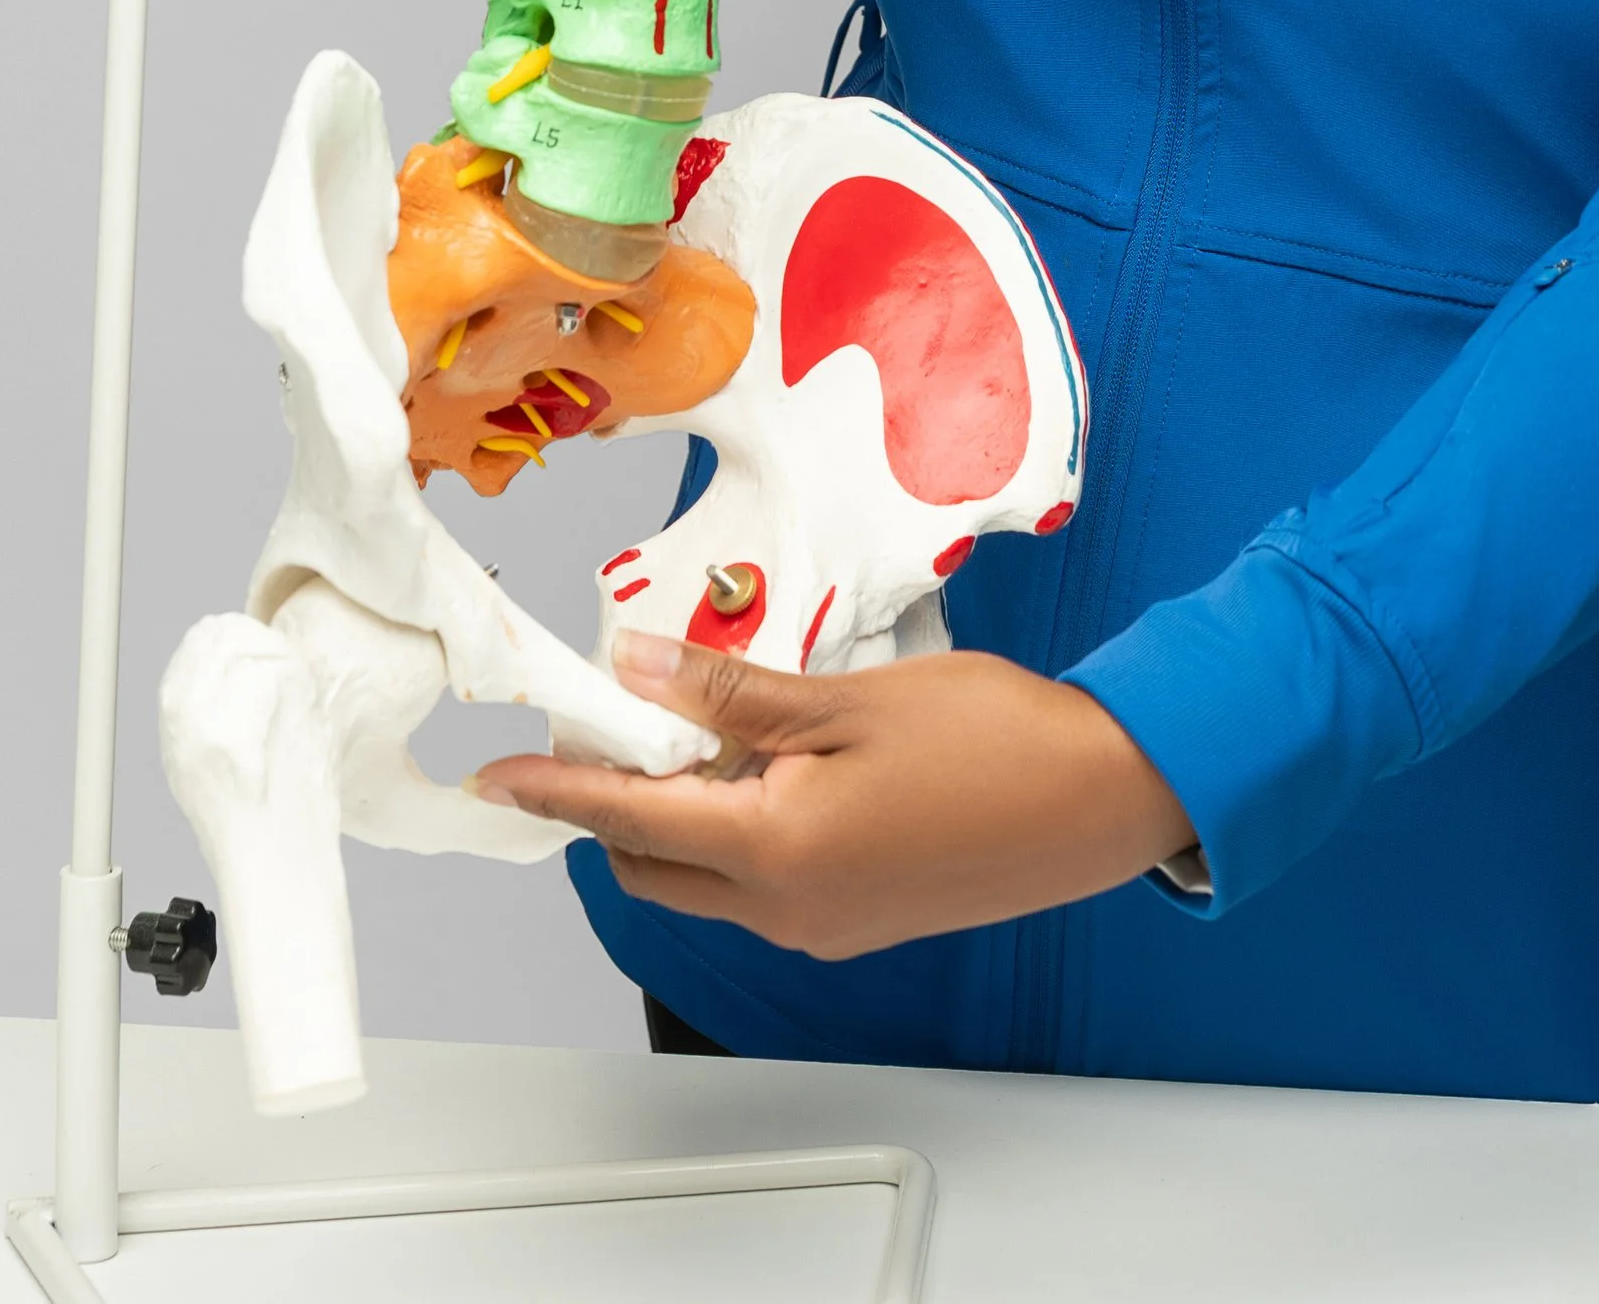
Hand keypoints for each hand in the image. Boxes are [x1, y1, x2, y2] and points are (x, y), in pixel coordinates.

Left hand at [469, 634, 1197, 957]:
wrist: (1100, 800)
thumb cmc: (992, 740)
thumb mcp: (848, 699)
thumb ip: (732, 698)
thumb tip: (636, 673)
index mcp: (776, 852)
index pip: (626, 823)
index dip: (553, 795)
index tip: (497, 777)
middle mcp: (788, 909)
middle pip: (654, 865)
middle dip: (616, 803)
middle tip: (620, 716)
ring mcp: (825, 924)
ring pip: (709, 875)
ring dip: (685, 811)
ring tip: (710, 721)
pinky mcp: (860, 919)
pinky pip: (765, 880)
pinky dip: (742, 826)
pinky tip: (779, 758)